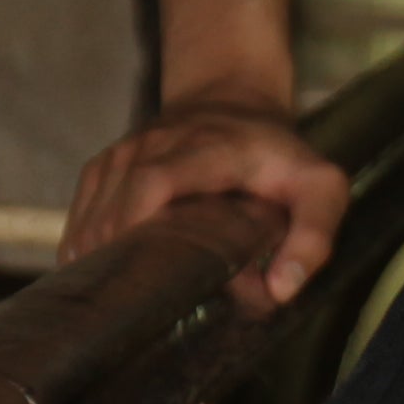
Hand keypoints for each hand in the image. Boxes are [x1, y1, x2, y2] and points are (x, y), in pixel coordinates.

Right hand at [67, 96, 351, 311]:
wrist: (234, 98)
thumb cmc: (280, 156)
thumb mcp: (321, 189)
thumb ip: (314, 238)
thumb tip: (281, 290)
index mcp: (209, 149)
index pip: (154, 180)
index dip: (134, 223)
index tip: (136, 271)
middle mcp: (159, 142)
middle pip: (116, 197)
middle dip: (115, 252)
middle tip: (127, 305)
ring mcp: (127, 149)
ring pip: (93, 204)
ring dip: (96, 252)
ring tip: (110, 299)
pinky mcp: (109, 162)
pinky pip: (83, 204)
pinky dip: (82, 240)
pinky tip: (92, 276)